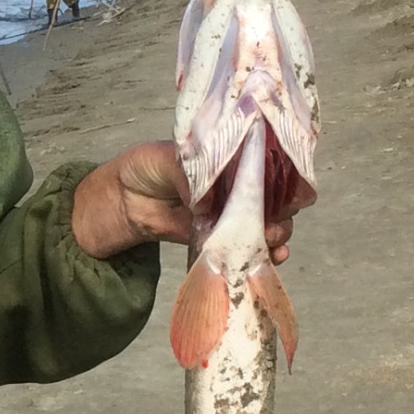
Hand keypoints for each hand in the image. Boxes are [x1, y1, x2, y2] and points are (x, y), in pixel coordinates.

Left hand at [71, 141, 294, 263]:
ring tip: (273, 240)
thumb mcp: (164, 158)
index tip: (292, 188)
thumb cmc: (145, 167)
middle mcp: (235, 183)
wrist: (121, 201)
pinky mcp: (220, 237)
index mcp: (229, 155)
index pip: (266, 162)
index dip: (284, 174)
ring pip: (265, 221)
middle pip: (273, 195)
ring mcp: (229, 212)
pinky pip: (245, 245)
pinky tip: (273, 258)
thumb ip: (188, 174)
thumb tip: (206, 202)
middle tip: (276, 219)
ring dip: (277, 232)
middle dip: (283, 208)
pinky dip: (262, 253)